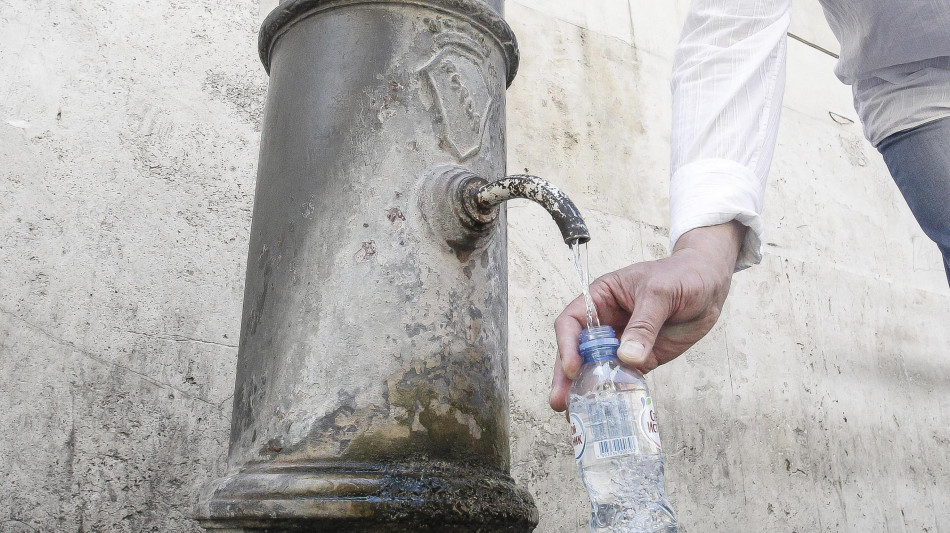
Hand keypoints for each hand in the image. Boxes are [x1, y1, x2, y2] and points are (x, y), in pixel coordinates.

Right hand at [549, 221, 747, 411]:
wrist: (710, 284)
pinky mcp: (641, 359)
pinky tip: (607, 411)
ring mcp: (622, 343)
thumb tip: (627, 357)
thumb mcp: (660, 293)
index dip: (568, 345)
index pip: (572, 322)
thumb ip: (644, 325)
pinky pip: (623, 378)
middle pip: (577, 351)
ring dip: (586, 390)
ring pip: (596, 368)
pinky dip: (614, 394)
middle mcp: (605, 323)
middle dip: (567, 376)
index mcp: (601, 298)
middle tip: (560, 401)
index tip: (573, 367)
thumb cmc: (681, 276)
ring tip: (576, 415)